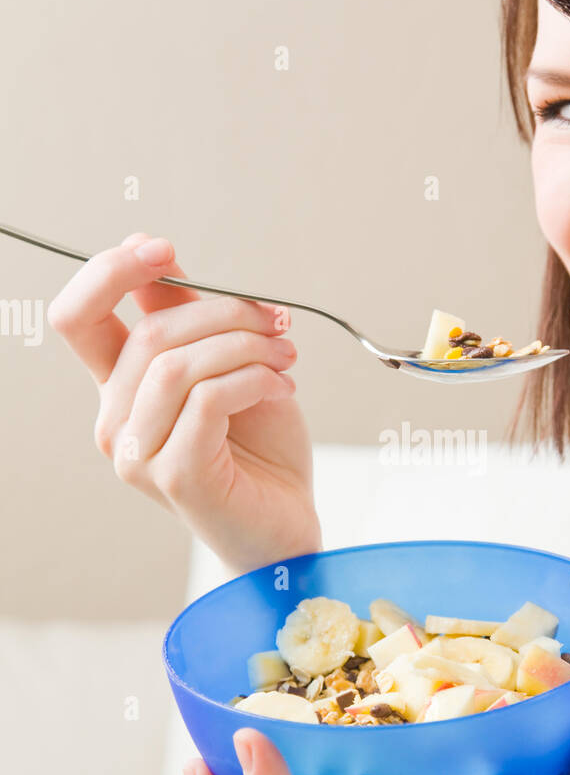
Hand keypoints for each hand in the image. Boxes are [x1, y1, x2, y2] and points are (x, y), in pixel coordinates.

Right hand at [48, 233, 321, 571]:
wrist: (286, 527)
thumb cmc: (259, 452)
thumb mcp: (228, 368)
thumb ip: (191, 321)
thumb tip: (160, 259)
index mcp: (120, 390)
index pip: (77, 317)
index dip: (110, 270)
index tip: (164, 248)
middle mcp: (117, 422)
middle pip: (148, 333)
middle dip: (223, 311)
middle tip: (277, 322)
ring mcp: (140, 453)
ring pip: (177, 363)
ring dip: (245, 345)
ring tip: (286, 357)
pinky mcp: (175, 475)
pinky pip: (208, 399)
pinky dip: (254, 378)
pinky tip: (283, 386)